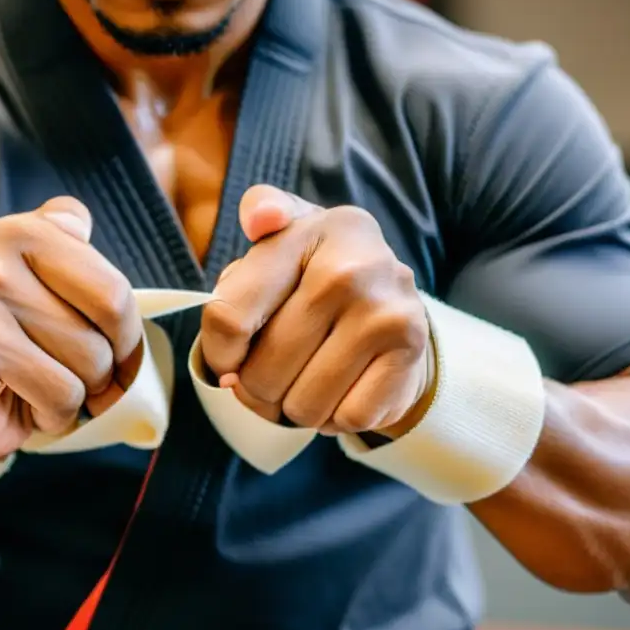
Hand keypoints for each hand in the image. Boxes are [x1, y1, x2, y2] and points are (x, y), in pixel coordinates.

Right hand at [0, 197, 142, 458]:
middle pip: (109, 314)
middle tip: (82, 379)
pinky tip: (24, 403)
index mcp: (24, 229)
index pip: (113, 285)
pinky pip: (59, 391)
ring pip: (89, 357)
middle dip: (108, 364)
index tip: (117, 354)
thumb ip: (72, 253)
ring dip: (79, 392)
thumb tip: (93, 241)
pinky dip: (52, 414)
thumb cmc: (12, 346)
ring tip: (42, 386)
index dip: (127, 332)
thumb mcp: (46, 289)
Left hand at [200, 186, 433, 437]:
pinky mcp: (411, 352)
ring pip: (304, 405)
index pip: (228, 317)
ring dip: (296, 409)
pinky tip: (341, 390)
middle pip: (262, 372)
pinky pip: (348, 417)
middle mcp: (352, 267)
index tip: (229, 360)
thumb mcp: (284, 236)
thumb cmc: (316, 274)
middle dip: (257, 390)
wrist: (393, 302)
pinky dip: (338, 418)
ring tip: (305, 383)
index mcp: (307, 231)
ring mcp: (386, 311)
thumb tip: (261, 219)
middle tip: (271, 377)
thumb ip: (260, 212)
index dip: (218, 355)